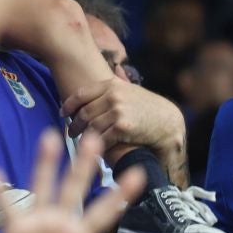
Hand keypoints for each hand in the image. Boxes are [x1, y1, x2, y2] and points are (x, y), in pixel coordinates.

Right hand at [0, 129, 143, 232]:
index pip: (103, 213)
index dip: (119, 195)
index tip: (138, 174)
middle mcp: (61, 222)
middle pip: (74, 188)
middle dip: (83, 164)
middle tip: (94, 137)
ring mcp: (38, 221)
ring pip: (43, 185)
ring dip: (45, 162)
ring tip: (50, 136)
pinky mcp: (15, 226)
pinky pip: (7, 205)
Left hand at [61, 76, 183, 156]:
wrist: (168, 122)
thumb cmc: (148, 108)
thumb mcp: (130, 91)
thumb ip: (114, 88)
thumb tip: (100, 84)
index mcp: (112, 85)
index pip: (82, 93)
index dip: (69, 104)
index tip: (64, 112)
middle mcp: (113, 96)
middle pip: (84, 112)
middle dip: (75, 124)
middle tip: (71, 132)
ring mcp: (118, 110)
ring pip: (91, 126)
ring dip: (83, 136)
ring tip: (79, 142)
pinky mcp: (122, 126)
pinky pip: (102, 137)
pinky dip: (96, 145)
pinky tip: (93, 148)